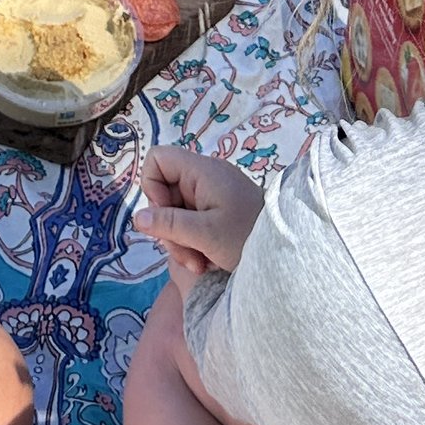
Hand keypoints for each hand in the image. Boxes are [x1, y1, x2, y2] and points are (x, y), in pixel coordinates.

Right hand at [138, 146, 263, 284]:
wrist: (287, 256)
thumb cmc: (248, 238)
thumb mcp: (205, 234)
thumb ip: (170, 224)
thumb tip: (137, 217)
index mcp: (202, 172)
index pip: (158, 159)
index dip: (152, 186)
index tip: (164, 216)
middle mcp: (205, 178)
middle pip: (164, 192)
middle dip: (169, 227)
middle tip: (186, 255)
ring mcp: (211, 196)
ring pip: (175, 213)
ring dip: (180, 242)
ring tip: (198, 265)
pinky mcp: (217, 213)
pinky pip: (191, 223)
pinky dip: (192, 243)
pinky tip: (205, 262)